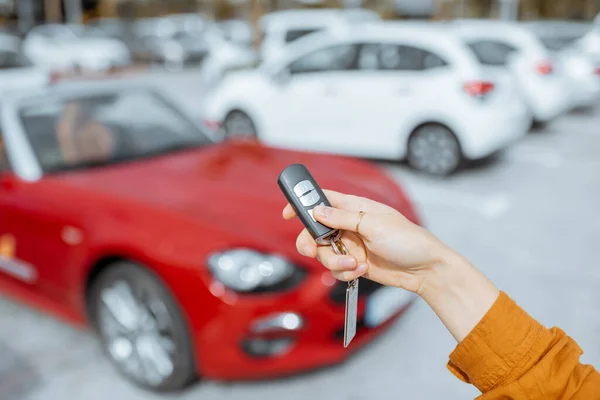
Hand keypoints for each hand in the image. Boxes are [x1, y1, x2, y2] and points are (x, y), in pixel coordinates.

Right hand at [282, 190, 457, 293]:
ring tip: (355, 265)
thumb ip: (343, 218)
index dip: (302, 203)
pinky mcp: (354, 264)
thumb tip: (317, 211)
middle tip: (315, 251)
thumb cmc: (408, 240)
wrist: (425, 270)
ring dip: (335, 262)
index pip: (322, 199)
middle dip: (312, 243)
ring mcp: (350, 245)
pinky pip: (335, 270)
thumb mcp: (374, 224)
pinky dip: (345, 273)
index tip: (287, 213)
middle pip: (314, 231)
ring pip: (323, 254)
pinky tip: (362, 270)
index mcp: (354, 207)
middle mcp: (349, 225)